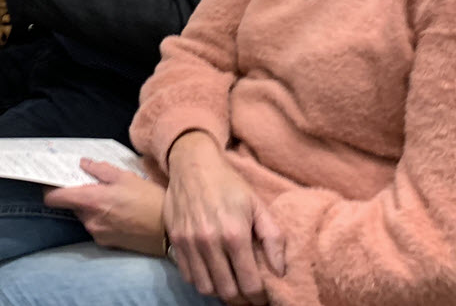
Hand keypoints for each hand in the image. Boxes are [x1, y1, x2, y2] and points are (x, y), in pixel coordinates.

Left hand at [43, 158, 166, 256]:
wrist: (168, 232)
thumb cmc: (149, 200)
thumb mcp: (126, 176)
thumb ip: (100, 169)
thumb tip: (83, 163)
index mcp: (91, 201)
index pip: (55, 198)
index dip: (49, 188)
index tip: (52, 180)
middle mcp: (89, 220)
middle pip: (72, 205)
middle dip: (78, 194)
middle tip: (92, 183)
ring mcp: (97, 234)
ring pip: (85, 216)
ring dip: (91, 206)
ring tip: (111, 197)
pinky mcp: (107, 243)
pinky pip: (96, 226)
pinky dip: (101, 218)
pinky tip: (119, 212)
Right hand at [163, 132, 284, 305]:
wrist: (193, 164)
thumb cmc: (229, 184)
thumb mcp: (258, 205)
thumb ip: (273, 239)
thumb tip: (280, 271)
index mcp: (235, 234)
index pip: (249, 284)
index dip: (259, 298)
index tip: (262, 298)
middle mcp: (210, 242)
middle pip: (227, 292)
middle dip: (241, 300)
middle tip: (248, 296)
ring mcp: (189, 242)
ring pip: (205, 287)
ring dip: (220, 292)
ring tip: (230, 286)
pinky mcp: (175, 240)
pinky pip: (188, 275)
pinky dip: (201, 280)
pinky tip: (212, 272)